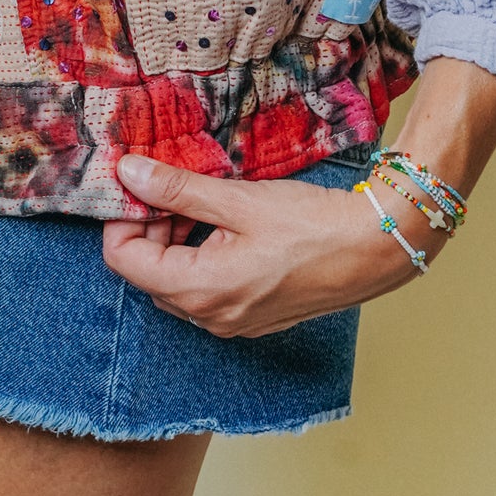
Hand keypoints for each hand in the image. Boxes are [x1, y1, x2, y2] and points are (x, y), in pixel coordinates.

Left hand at [102, 155, 441, 338]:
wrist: (372, 250)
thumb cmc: (309, 224)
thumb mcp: (237, 199)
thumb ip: (177, 189)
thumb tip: (128, 173)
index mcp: (200, 289)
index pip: (125, 260)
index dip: (124, 218)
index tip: (141, 185)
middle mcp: (210, 316)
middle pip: (148, 272)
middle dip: (151, 226)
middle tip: (173, 187)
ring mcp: (232, 322)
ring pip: (176, 281)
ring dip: (176, 240)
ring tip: (201, 201)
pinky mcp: (251, 316)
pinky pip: (206, 290)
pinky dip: (201, 256)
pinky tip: (225, 225)